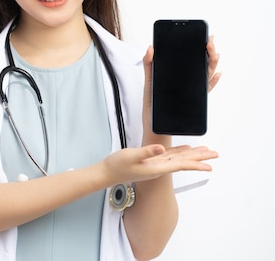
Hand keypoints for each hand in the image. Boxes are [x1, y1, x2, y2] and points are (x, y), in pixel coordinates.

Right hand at [102, 144, 218, 184]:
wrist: (107, 173)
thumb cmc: (117, 165)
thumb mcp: (131, 156)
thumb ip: (146, 152)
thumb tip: (162, 149)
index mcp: (157, 167)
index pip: (181, 165)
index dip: (196, 164)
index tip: (210, 165)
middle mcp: (159, 167)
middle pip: (184, 162)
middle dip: (200, 158)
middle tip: (215, 154)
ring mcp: (155, 164)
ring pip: (179, 158)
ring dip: (193, 155)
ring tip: (206, 151)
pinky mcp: (151, 160)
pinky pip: (170, 156)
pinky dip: (180, 152)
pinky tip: (186, 149)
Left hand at [142, 36, 222, 128]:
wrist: (155, 125)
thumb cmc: (153, 104)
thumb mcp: (149, 81)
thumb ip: (149, 64)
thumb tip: (151, 47)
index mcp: (178, 74)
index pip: (190, 57)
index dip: (199, 46)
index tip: (204, 36)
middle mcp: (187, 81)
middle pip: (201, 63)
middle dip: (208, 51)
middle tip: (209, 42)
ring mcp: (191, 90)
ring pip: (206, 74)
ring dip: (213, 63)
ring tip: (215, 53)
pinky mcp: (193, 100)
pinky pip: (206, 90)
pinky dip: (213, 82)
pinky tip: (217, 74)